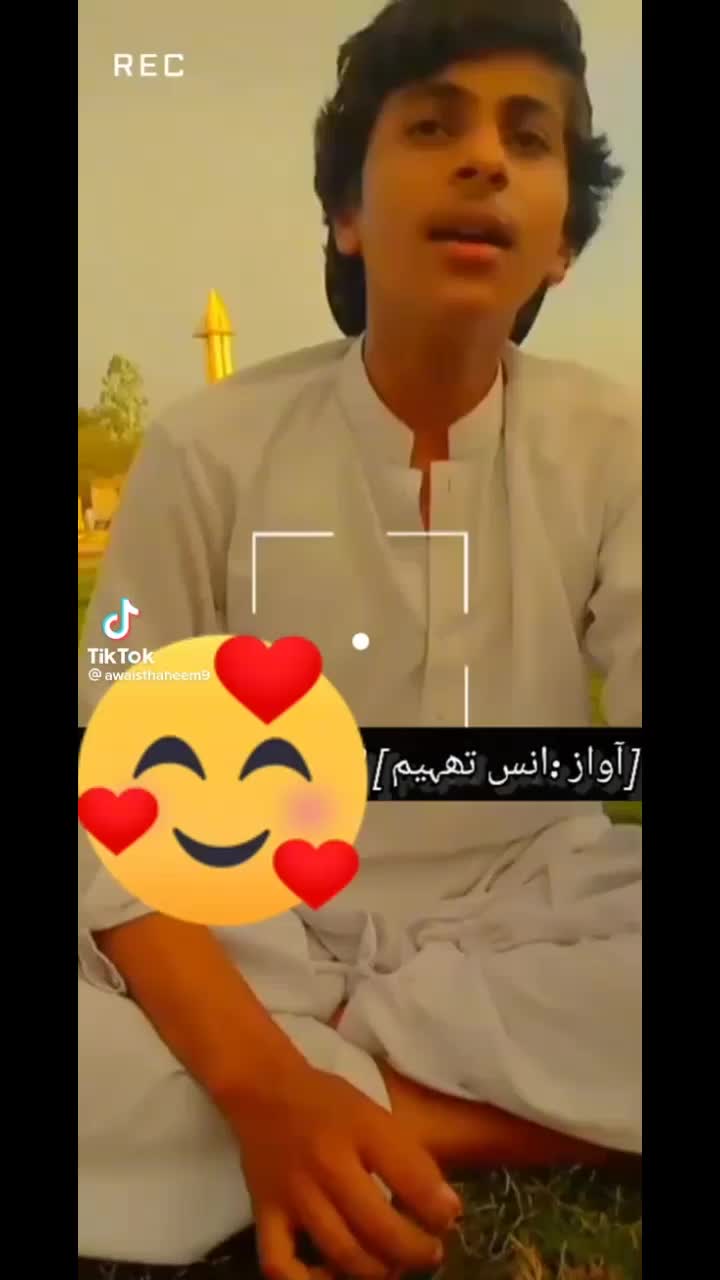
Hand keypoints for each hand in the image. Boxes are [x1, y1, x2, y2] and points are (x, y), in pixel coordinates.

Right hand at [228, 1061, 461, 1279]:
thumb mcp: (375, 1112)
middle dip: (415, 1250)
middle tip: (429, 1252)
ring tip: (393, 1265)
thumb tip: (445, 1210)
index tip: (448, 1218)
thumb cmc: (328, 1101)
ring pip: (341, 1252)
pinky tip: (331, 1276)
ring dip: (377, 1270)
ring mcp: (293, 1194)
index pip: (411, 1177)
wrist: (263, 1089)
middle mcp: (327, 1164)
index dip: (439, 1209)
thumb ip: (407, 1157)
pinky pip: (281, 1265)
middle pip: (378, 1227)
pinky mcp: (264, 1213)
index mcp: (360, 1129)